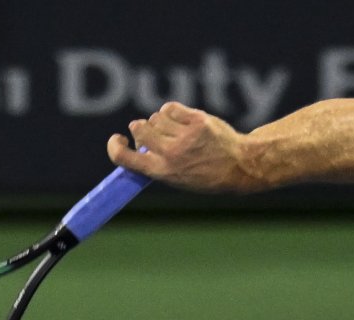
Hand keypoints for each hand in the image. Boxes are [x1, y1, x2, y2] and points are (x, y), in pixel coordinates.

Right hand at [106, 101, 258, 192]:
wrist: (239, 166)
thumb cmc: (206, 175)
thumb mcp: (177, 179)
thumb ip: (155, 163)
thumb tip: (135, 146)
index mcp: (162, 172)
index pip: (124, 158)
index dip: (114, 147)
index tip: (117, 140)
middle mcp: (171, 154)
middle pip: (139, 128)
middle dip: (140, 128)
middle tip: (150, 133)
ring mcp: (185, 136)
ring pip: (156, 117)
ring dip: (160, 121)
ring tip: (174, 130)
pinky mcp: (196, 121)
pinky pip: (170, 108)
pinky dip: (172, 111)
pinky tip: (182, 120)